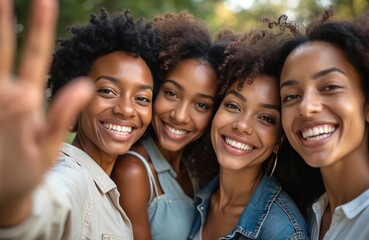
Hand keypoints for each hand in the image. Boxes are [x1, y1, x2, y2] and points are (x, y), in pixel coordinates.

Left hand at [0, 0, 92, 225]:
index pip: (35, 56)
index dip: (40, 26)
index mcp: (25, 103)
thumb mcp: (50, 147)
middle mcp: (3, 96)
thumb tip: (84, 84)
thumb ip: (63, 114)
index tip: (43, 0)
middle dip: (3, 20)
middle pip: (2, 49)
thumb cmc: (27, 171)